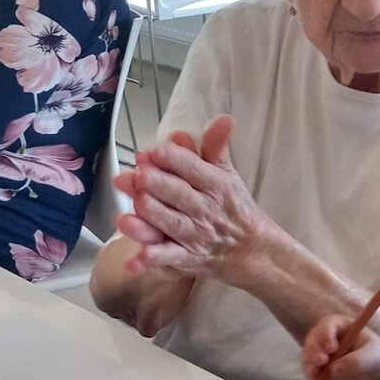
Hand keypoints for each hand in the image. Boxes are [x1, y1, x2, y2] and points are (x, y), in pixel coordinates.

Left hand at [112, 115, 267, 282]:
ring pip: (171, 225)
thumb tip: (223, 118)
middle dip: (158, 186)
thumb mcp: (227, 173)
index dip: (175, 160)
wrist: (250, 249)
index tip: (156, 151)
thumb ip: (217, 147)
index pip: (195, 170)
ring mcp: (194, 235)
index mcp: (215, 185)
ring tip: (129, 211)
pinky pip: (168, 259)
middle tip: (138, 176)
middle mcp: (204, 210)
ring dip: (150, 219)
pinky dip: (151, 261)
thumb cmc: (232, 206)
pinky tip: (133, 261)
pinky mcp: (185, 258)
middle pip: (179, 196)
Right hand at [301, 315, 379, 379]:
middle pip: (314, 336)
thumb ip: (355, 362)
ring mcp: (325, 353)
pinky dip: (309, 372)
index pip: (329, 324)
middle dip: (314, 348)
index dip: (326, 333)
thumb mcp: (373, 358)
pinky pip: (310, 367)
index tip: (331, 348)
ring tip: (315, 372)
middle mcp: (331, 337)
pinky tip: (314, 378)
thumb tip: (334, 368)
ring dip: (309, 360)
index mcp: (345, 327)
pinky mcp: (322, 368)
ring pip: (309, 351)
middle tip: (322, 360)